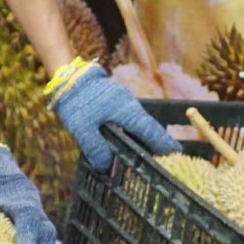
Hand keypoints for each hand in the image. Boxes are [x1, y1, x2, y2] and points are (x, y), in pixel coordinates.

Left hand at [49, 63, 178, 172]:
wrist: (67, 77)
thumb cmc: (76, 102)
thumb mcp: (82, 129)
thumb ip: (96, 148)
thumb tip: (106, 166)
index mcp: (127, 112)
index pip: (151, 131)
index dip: (163, 144)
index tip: (176, 154)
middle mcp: (131, 105)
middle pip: (149, 126)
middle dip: (158, 142)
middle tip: (166, 157)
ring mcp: (124, 100)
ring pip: (140, 121)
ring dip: (146, 136)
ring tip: (149, 152)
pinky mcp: (116, 99)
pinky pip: (131, 117)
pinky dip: (135, 130)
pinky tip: (130, 139)